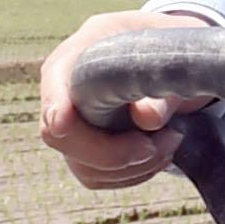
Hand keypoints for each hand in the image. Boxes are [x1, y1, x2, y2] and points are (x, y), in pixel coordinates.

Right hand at [37, 6, 218, 188]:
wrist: (164, 58)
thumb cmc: (161, 45)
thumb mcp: (169, 50)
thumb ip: (159, 78)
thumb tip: (147, 118)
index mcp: (76, 57)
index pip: (54, 83)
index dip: (57, 107)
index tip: (65, 123)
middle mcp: (64, 94)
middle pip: (61, 136)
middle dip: (111, 151)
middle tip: (153, 145)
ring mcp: (73, 127)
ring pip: (84, 166)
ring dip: (132, 166)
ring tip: (170, 140)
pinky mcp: (87, 153)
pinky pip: (100, 178)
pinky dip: (134, 173)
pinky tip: (160, 152)